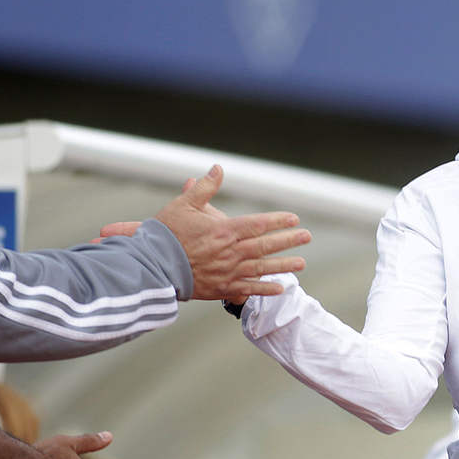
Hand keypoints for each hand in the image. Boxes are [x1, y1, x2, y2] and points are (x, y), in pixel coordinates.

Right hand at [100, 165, 310, 300]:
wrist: (152, 265)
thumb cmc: (166, 234)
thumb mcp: (184, 205)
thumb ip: (205, 188)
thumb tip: (217, 168)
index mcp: (224, 230)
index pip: (258, 224)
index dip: (278, 221)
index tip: (294, 218)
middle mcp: (230, 252)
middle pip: (265, 245)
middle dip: (288, 240)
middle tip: (307, 236)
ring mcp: (228, 272)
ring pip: (262, 268)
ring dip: (284, 265)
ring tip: (301, 262)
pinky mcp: (221, 288)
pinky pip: (248, 290)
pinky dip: (265, 290)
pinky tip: (280, 288)